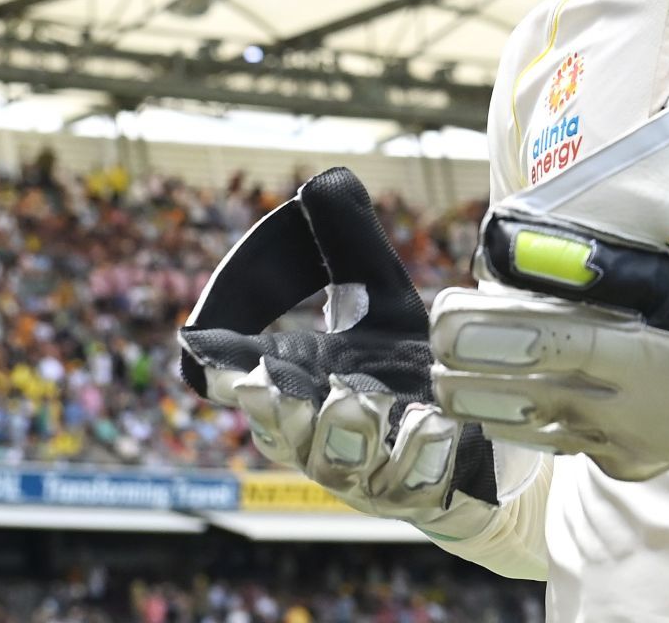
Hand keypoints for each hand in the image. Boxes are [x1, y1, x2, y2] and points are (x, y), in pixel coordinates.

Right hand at [177, 167, 510, 536]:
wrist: (470, 432)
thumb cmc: (404, 366)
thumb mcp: (382, 295)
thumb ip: (349, 242)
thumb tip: (321, 181)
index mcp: (297, 382)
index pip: (236, 376)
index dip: (214, 361)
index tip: (198, 342)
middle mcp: (321, 431)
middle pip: (279, 427)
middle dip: (268, 405)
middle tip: (258, 381)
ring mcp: (368, 466)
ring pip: (337, 461)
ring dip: (337, 431)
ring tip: (347, 399)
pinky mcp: (424, 486)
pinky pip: (414, 482)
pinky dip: (418, 455)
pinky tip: (431, 424)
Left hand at [428, 95, 668, 489]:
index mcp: (659, 353)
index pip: (558, 343)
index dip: (497, 332)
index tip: (451, 312)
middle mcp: (637, 406)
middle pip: (531, 386)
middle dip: (475, 362)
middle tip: (440, 329)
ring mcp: (637, 441)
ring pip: (542, 422)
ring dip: (490, 398)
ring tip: (451, 374)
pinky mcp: (645, 460)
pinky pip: (572, 444)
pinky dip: (532, 423)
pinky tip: (507, 409)